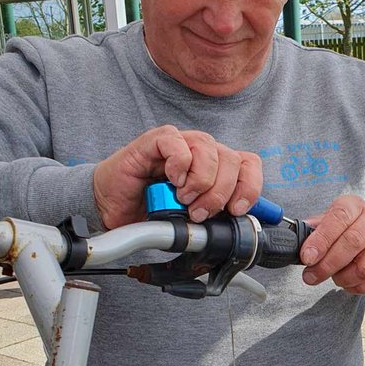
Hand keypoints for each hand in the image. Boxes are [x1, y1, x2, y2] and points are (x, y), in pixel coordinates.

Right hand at [93, 125, 261, 229]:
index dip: (249, 187)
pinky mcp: (156, 140)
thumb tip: (236, 225)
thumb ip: (215, 218)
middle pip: (231, 159)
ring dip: (200, 180)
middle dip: (220, 192)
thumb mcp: (192, 220)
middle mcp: (202, 152)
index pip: (248, 165)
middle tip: (199, 212)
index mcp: (216, 169)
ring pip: (209, 148)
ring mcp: (181, 142)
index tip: (235, 210)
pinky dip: (179, 164)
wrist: (114, 207)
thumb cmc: (152, 210)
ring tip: (182, 198)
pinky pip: (177, 142)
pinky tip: (170, 179)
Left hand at [300, 195, 364, 293]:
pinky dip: (354, 286)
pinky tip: (348, 281)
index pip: (339, 217)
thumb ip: (314, 231)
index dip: (321, 239)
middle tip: (311, 276)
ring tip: (334, 277)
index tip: (307, 257)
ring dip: (342, 278)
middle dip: (327, 264)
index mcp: (355, 206)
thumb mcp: (330, 224)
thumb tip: (296, 239)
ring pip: (364, 267)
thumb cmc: (349, 232)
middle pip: (353, 242)